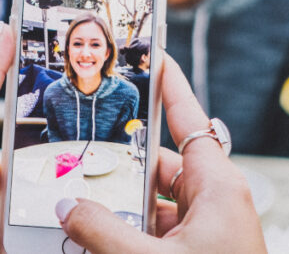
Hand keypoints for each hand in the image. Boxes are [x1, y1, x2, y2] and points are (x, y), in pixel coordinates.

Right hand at [57, 52, 265, 251]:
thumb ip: (105, 232)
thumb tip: (69, 208)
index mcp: (219, 188)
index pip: (190, 119)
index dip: (170, 86)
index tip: (155, 54)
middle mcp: (217, 202)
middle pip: (161, 166)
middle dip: (122, 167)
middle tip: (82, 161)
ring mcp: (210, 229)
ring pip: (157, 203)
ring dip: (124, 209)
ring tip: (85, 213)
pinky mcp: (201, 250)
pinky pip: (161, 229)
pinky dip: (133, 232)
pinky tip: (101, 242)